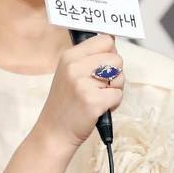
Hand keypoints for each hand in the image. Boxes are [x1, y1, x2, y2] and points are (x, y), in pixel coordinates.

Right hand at [36, 33, 123, 154]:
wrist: (53, 132)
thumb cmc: (65, 103)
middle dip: (114, 73)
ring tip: (97, 97)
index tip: (104, 65)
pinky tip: (98, 108)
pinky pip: (118, 95)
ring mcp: (83, 84)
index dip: (110, 53)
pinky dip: (113, 104)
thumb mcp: (68, 73)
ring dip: (114, 89)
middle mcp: (75, 67)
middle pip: (116, 58)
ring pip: (119, 76)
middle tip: (99, 87)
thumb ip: (88, 58)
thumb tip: (112, 43)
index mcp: (69, 56)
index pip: (105, 40)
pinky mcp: (93, 101)